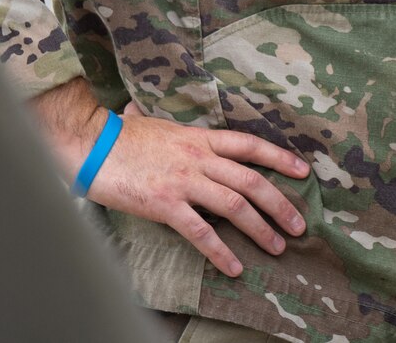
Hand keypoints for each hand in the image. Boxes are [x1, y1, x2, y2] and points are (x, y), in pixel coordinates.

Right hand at [33, 80, 310, 277]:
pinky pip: (200, 231)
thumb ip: (186, 137)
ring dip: (261, 228)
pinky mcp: (164, 203)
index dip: (279, 158)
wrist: (91, 144)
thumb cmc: (123, 137)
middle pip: (251, 180)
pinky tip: (234, 266)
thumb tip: (201, 145)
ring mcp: (183, 180)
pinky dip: (221, 250)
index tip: (304, 171)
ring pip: (235, 205)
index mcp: (201, 138)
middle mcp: (198, 157)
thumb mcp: (165, 129)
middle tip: (299, 224)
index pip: (250, 145)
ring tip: (278, 247)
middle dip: (280, 204)